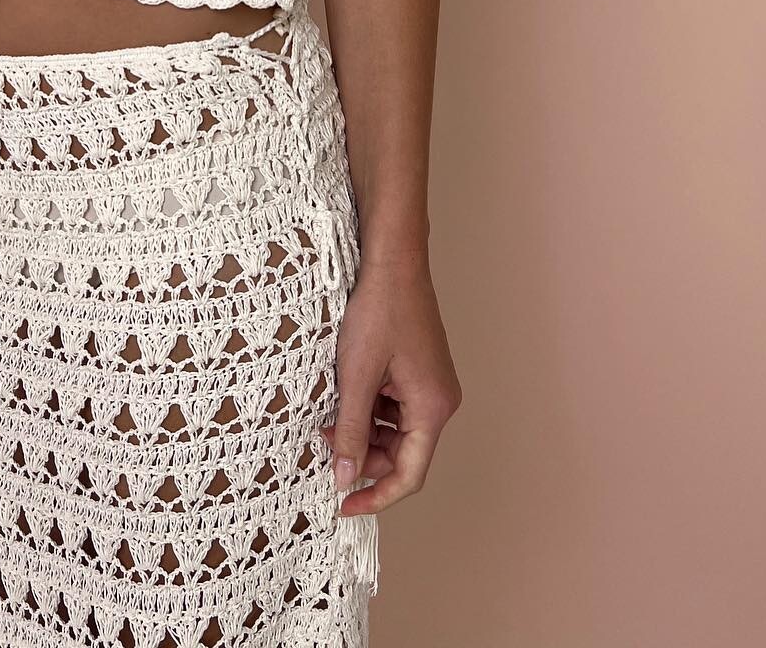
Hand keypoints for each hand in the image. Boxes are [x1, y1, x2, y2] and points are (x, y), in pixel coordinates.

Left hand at [320, 251, 461, 515]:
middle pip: (403, 453)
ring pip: (395, 430)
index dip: (377, 496)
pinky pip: (394, 406)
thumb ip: (350, 429)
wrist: (392, 259)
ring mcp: (429, 384)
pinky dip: (368, 410)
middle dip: (363, 457)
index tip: (345, 506)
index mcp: (433, 407)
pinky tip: (343, 399)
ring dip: (363, 432)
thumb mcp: (356, 375)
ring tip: (328, 421)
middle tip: (326, 451)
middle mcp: (438, 400)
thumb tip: (344, 476)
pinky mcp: (417, 370)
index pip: (409, 474)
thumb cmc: (379, 310)